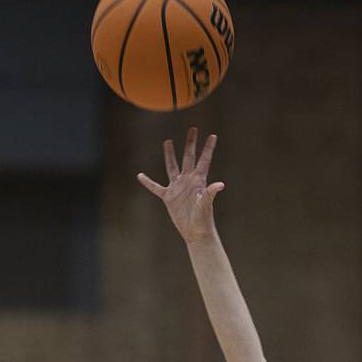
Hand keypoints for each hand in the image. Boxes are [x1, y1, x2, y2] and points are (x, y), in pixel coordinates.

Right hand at [137, 127, 224, 243]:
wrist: (196, 232)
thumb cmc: (204, 219)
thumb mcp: (206, 205)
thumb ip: (211, 193)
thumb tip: (221, 184)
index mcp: (199, 181)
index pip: (204, 160)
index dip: (208, 148)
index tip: (213, 135)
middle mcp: (188, 181)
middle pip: (189, 157)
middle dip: (190, 143)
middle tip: (193, 129)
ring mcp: (178, 188)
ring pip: (172, 167)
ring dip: (170, 155)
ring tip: (168, 141)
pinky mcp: (169, 197)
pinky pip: (156, 187)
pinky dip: (148, 182)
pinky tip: (140, 175)